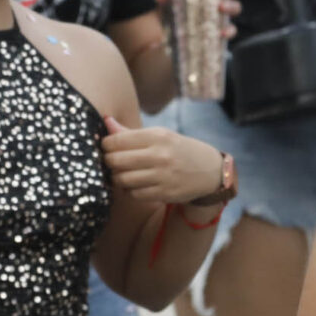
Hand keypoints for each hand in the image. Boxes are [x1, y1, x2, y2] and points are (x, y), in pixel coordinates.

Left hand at [101, 117, 227, 205]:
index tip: (106, 147)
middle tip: (111, 162)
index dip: (105, 145)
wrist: (210, 171)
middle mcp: (160, 155)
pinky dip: (130, 190)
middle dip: (108, 162)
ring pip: (122, 180)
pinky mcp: (165, 194)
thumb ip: (131, 133)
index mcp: (158, 136)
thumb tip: (106, 121)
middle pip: (116, 161)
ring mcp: (163, 176)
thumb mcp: (160, 136)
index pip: (117, 140)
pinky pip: (134, 194)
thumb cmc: (178, 150)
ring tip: (122, 174)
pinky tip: (136, 184)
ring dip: (118, 178)